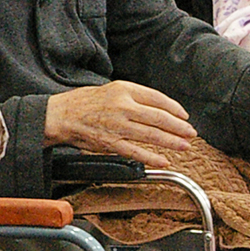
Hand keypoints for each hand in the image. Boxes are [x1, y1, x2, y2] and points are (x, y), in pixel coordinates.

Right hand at [43, 80, 197, 169]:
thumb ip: (132, 97)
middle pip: (159, 117)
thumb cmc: (82, 102)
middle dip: (179, 127)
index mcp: (123, 90)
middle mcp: (122, 106)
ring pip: (151, 135)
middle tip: (190, 133)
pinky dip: (152, 158)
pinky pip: (136, 152)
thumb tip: (158, 109)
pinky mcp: (110, 143)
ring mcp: (117, 126)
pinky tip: (163, 160)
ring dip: (171, 142)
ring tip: (184, 146)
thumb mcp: (109, 90)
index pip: (157, 98)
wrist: (59, 115)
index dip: (174, 108)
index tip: (184, 116)